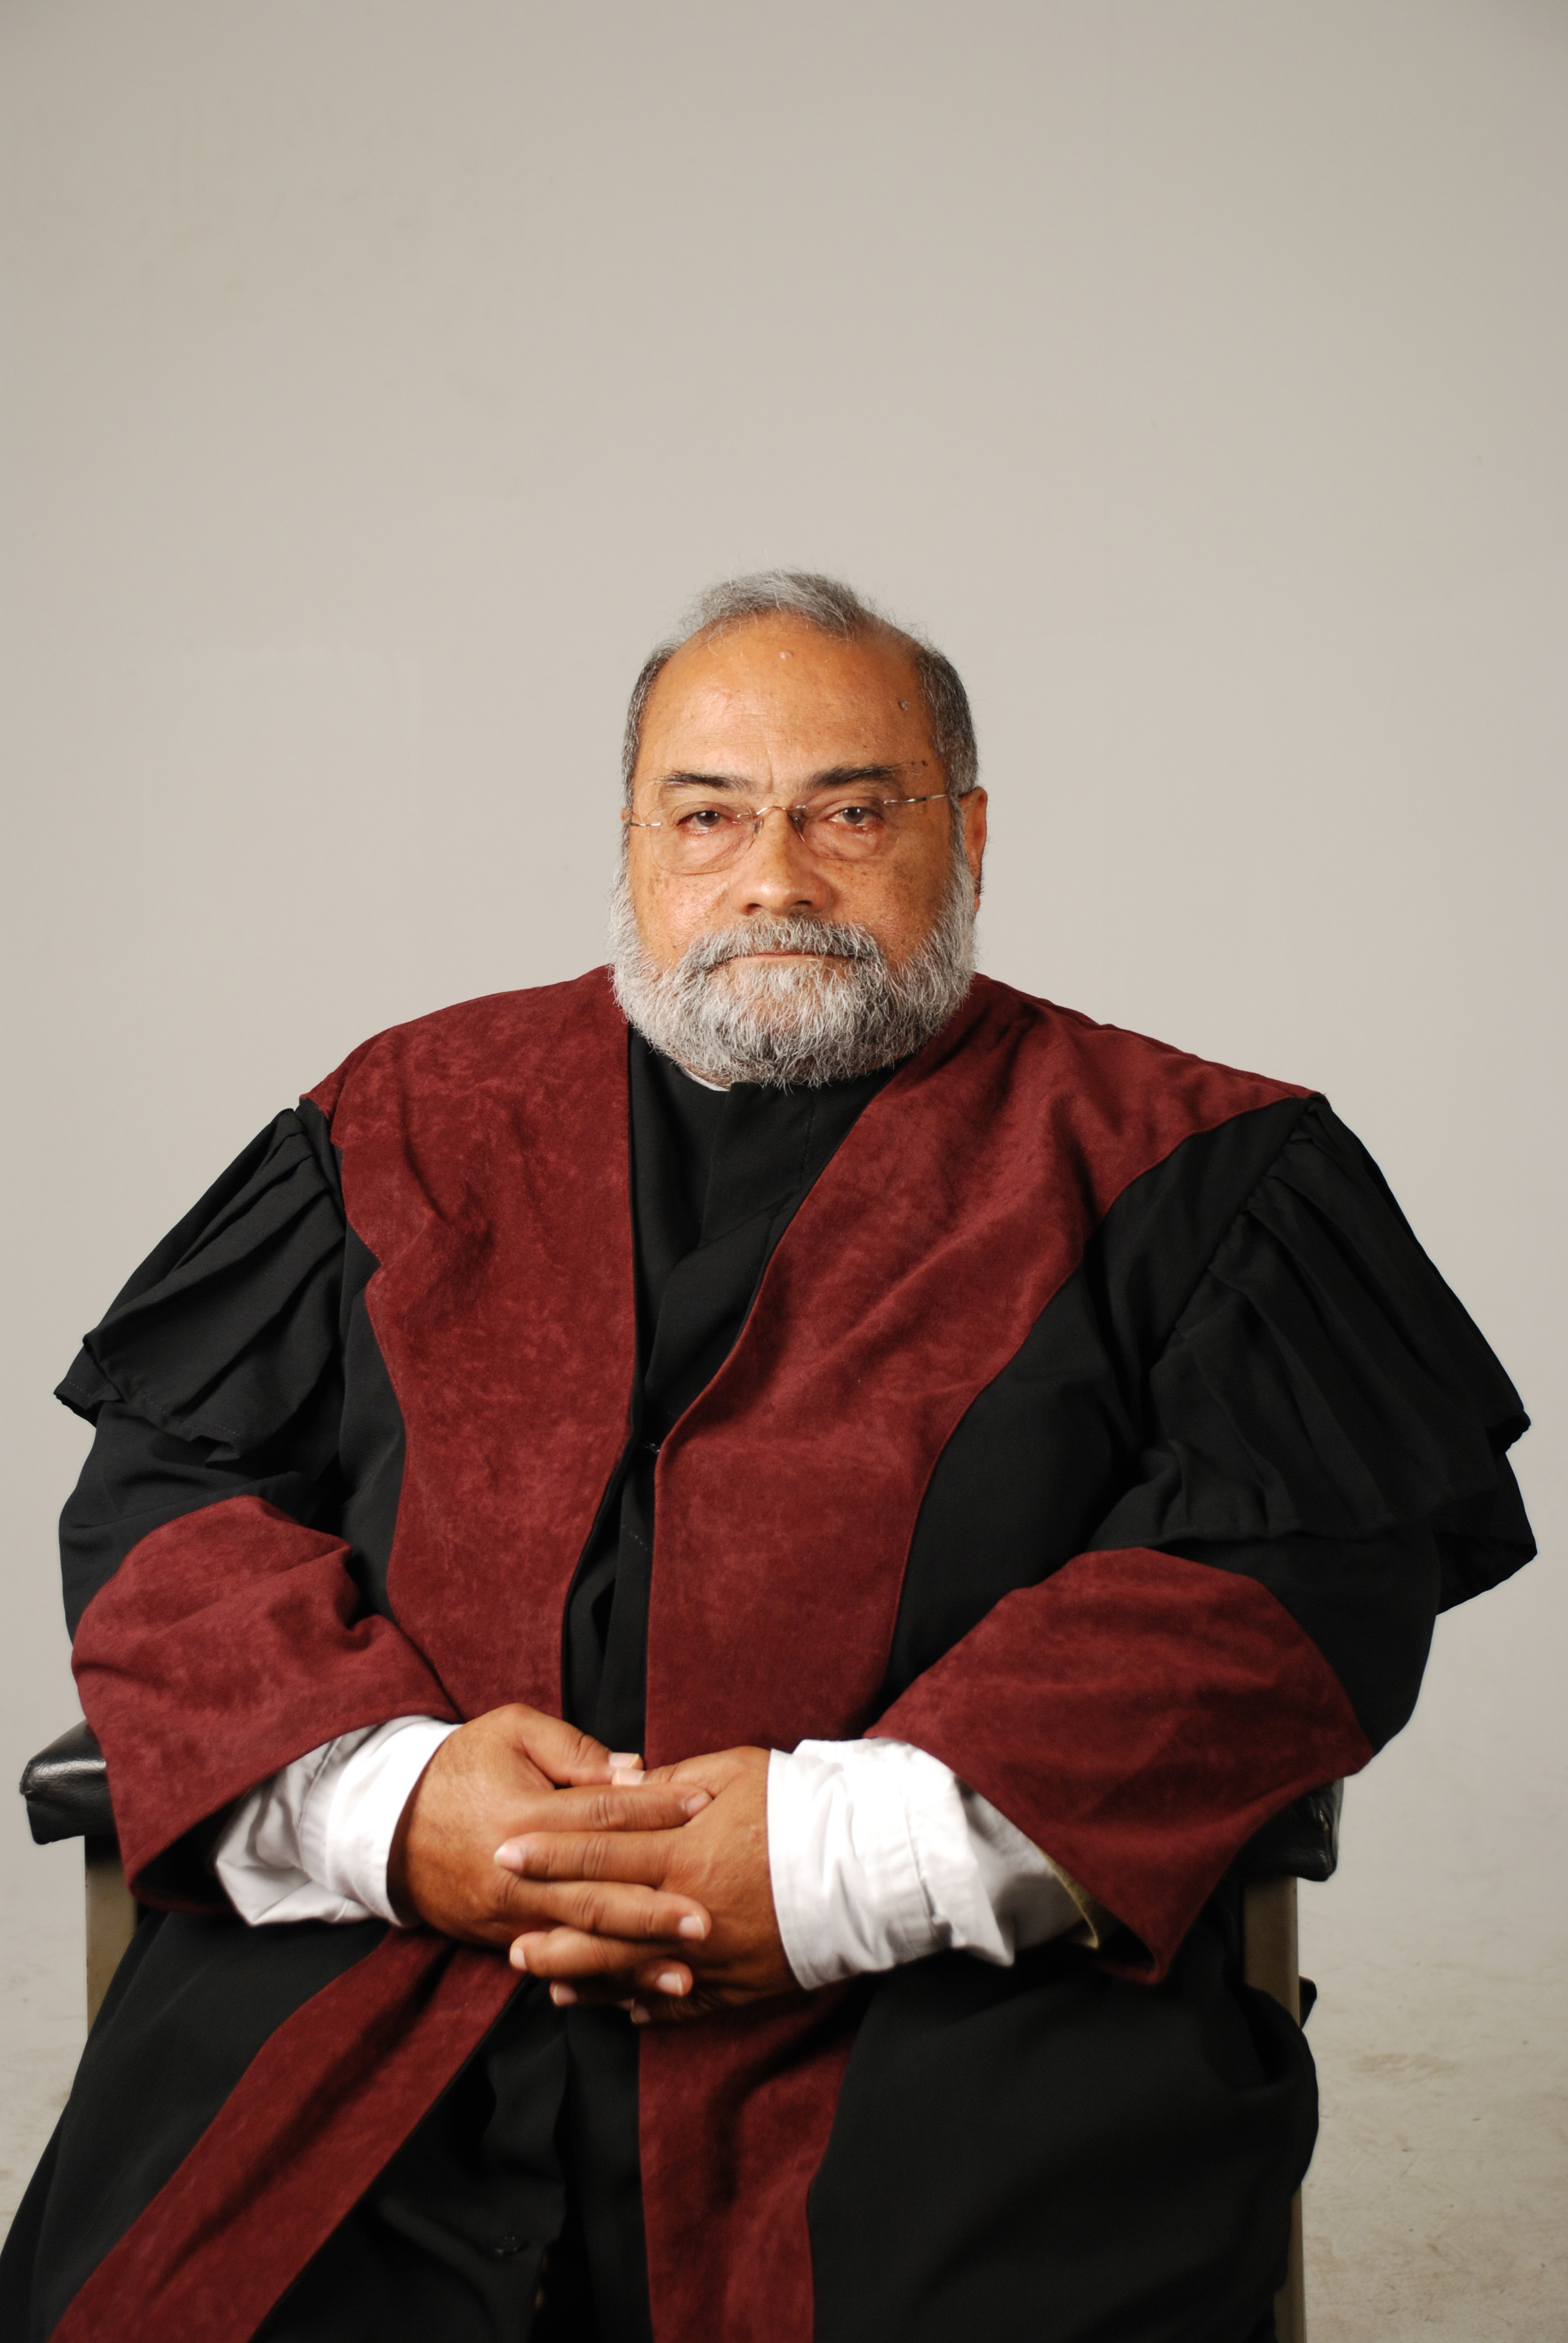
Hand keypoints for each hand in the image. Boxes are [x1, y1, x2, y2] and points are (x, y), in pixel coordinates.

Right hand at [387, 1704, 713, 1979]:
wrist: (388, 1824)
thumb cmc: (460, 1767)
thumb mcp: (511, 1731)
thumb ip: (573, 1748)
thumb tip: (633, 1769)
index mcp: (523, 1813)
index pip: (603, 1812)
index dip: (657, 1808)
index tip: (706, 1805)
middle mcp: (516, 1872)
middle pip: (596, 1892)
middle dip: (654, 1909)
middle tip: (707, 1919)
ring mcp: (508, 1914)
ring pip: (579, 1941)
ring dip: (633, 1961)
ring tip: (686, 1975)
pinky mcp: (502, 1937)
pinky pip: (556, 1963)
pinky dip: (595, 1980)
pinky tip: (634, 1994)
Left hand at [497, 1745, 796, 2023]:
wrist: (870, 1862)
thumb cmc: (801, 1806)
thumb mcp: (736, 1772)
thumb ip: (673, 1784)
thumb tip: (625, 1786)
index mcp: (685, 1850)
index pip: (599, 1852)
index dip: (548, 1853)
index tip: (505, 1853)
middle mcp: (689, 1908)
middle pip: (603, 1921)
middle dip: (550, 1925)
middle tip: (507, 1933)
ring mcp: (712, 1955)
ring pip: (631, 1971)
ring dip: (582, 1973)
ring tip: (541, 1974)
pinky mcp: (737, 1984)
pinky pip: (678, 2002)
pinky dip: (641, 2005)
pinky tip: (612, 2005)